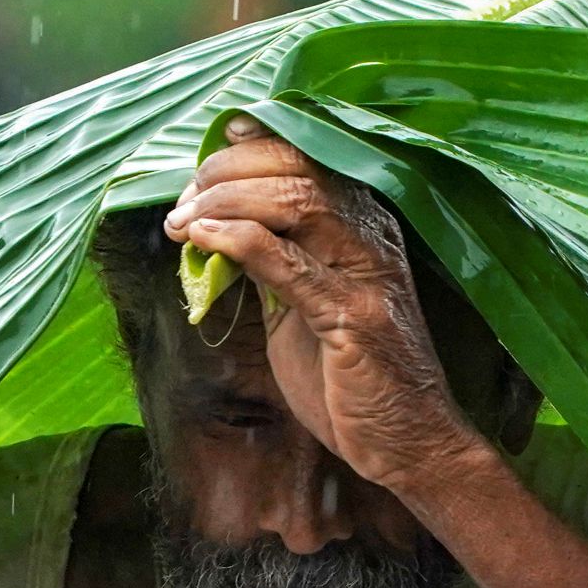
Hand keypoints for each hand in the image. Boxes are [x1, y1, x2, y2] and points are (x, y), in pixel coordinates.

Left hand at [162, 119, 488, 492]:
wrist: (406, 442)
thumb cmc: (351, 378)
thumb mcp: (301, 306)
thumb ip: (271, 262)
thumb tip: (216, 226)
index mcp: (364, 225)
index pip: (306, 156)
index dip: (250, 145)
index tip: (205, 157)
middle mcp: (372, 235)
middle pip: (296, 167)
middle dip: (226, 173)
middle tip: (182, 201)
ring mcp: (367, 271)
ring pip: (294, 200)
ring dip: (225, 202)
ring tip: (183, 222)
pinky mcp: (353, 314)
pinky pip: (289, 262)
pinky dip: (239, 241)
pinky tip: (203, 240)